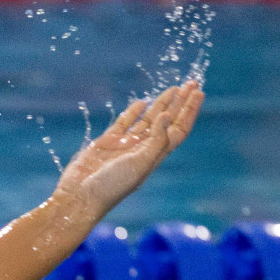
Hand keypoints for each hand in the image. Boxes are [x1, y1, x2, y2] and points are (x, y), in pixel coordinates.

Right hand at [53, 81, 203, 219]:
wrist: (80, 196)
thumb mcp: (139, 164)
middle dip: (180, 103)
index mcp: (154, 156)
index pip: (178, 130)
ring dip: (162, 104)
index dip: (189, 111)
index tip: (198, 93)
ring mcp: (124, 145)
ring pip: (148, 120)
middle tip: (192, 83)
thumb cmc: (111, 186)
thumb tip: (167, 114)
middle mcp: (142, 149)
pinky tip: (143, 102)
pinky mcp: (106, 143)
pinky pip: (124, 123)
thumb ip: (156, 139)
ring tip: (174, 88)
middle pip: (167, 122)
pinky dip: (133, 112)